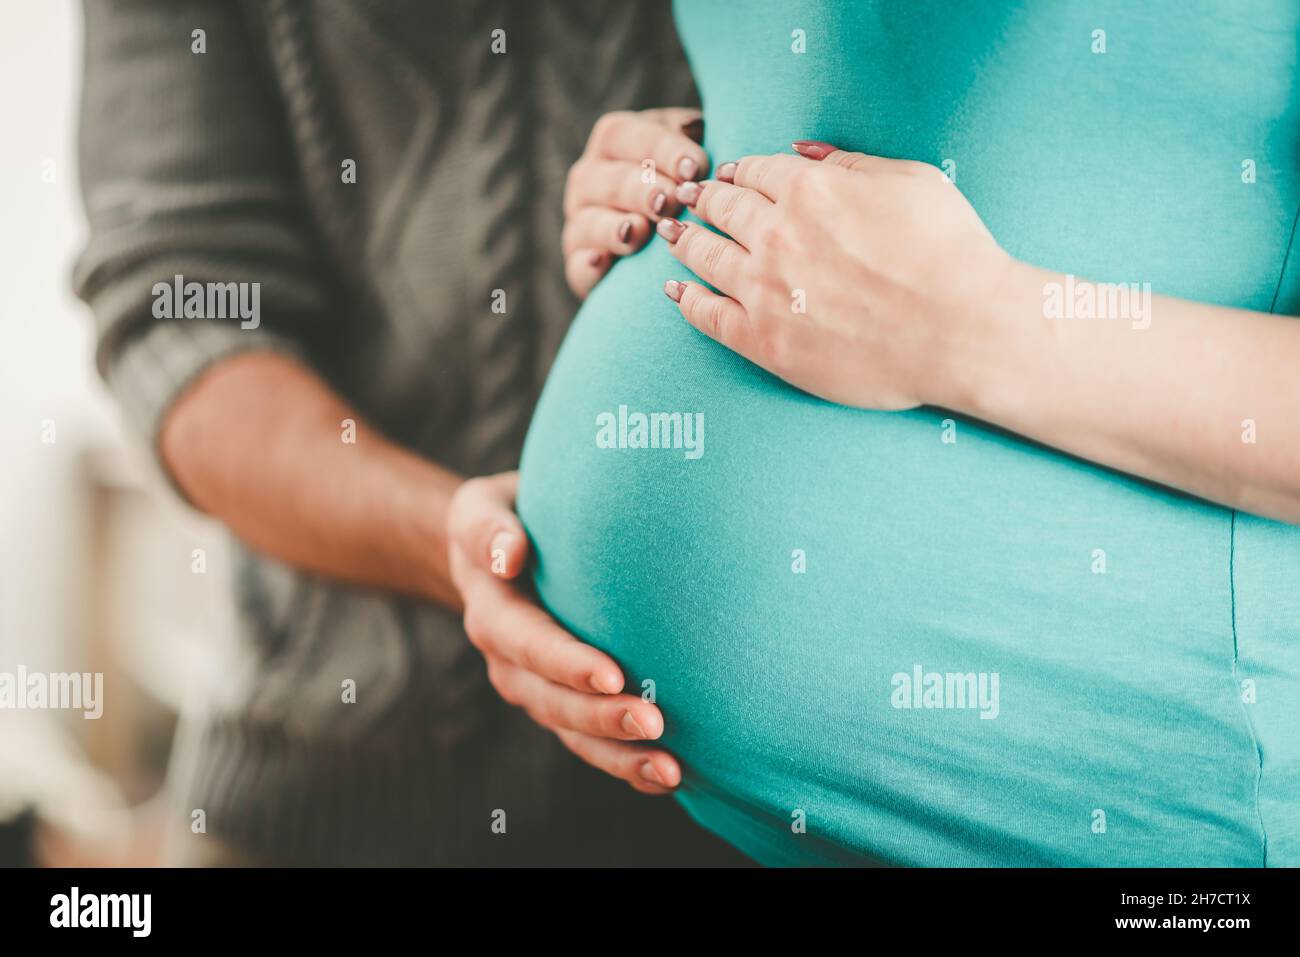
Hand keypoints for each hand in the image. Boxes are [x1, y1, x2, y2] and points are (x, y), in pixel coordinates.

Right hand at [446, 472, 680, 793]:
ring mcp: (536, 689)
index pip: (528, 643)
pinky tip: (669, 777)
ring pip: (573, 732)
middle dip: (601, 717)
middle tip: (654, 724)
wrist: (500, 552)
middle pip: (553, 700)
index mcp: (493, 614)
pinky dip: (626, 764)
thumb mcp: (480, 508)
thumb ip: (485, 526)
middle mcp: (510, 662)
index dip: (565, 663)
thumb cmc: (505, 519)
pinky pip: (590, 742)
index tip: (612, 674)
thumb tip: (508, 554)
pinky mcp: (562, 705)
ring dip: (620, 755)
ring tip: (671, 770)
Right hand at [563, 108, 708, 299]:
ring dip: (615, 227)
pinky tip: (602, 261)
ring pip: (589, 222)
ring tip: (642, 230)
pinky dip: (588, 265)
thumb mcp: (688, 152)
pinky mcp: (581, 265)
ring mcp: (581, 223)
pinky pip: (578, 266)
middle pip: (608, 180)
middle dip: (642, 190)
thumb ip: (691, 136)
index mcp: (613, 142)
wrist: (662, 245)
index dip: (660, 150)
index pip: (624, 135)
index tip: (694, 168)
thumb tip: (690, 127)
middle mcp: (589, 179)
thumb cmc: (685, 182)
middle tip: (672, 202)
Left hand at [658, 141, 1012, 410]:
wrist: (961, 331)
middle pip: (721, 209)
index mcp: (811, 189)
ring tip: (671, 235)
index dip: (737, 172)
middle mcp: (777, 234)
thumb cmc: (950, 253)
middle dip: (702, 200)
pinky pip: (706, 315)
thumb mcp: (910, 181)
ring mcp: (764, 289)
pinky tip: (674, 291)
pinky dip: (685, 299)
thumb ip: (849, 162)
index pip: (755, 172)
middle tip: (685, 199)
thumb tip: (803, 149)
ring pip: (704, 256)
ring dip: (683, 241)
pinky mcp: (762, 340)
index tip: (725, 176)